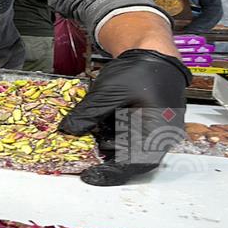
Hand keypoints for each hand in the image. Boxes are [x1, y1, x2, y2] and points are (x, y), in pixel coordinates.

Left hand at [58, 49, 190, 185]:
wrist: (154, 51)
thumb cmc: (139, 69)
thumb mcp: (109, 91)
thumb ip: (89, 114)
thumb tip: (67, 131)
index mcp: (157, 131)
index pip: (135, 163)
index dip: (112, 173)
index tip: (89, 175)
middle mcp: (160, 135)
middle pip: (133, 159)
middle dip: (108, 159)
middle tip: (85, 158)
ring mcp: (156, 129)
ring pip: (131, 148)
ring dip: (110, 145)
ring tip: (91, 136)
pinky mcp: (148, 122)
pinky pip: (132, 136)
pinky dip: (114, 134)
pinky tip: (100, 126)